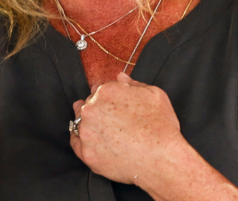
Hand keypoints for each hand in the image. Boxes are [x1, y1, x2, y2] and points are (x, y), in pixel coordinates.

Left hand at [70, 72, 184, 184]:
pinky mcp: (86, 153)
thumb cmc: (161, 129)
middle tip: (110, 120)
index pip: (99, 89)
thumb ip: (134, 84)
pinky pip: (76, 144)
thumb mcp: (155, 95)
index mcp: (105, 92)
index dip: (106, 97)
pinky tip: (93, 143)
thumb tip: (120, 77)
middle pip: (87, 105)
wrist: (162, 160)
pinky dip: (82, 142)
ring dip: (88, 124)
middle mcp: (91, 109)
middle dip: (97, 110)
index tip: (112, 105)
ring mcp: (86, 132)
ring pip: (79, 122)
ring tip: (102, 132)